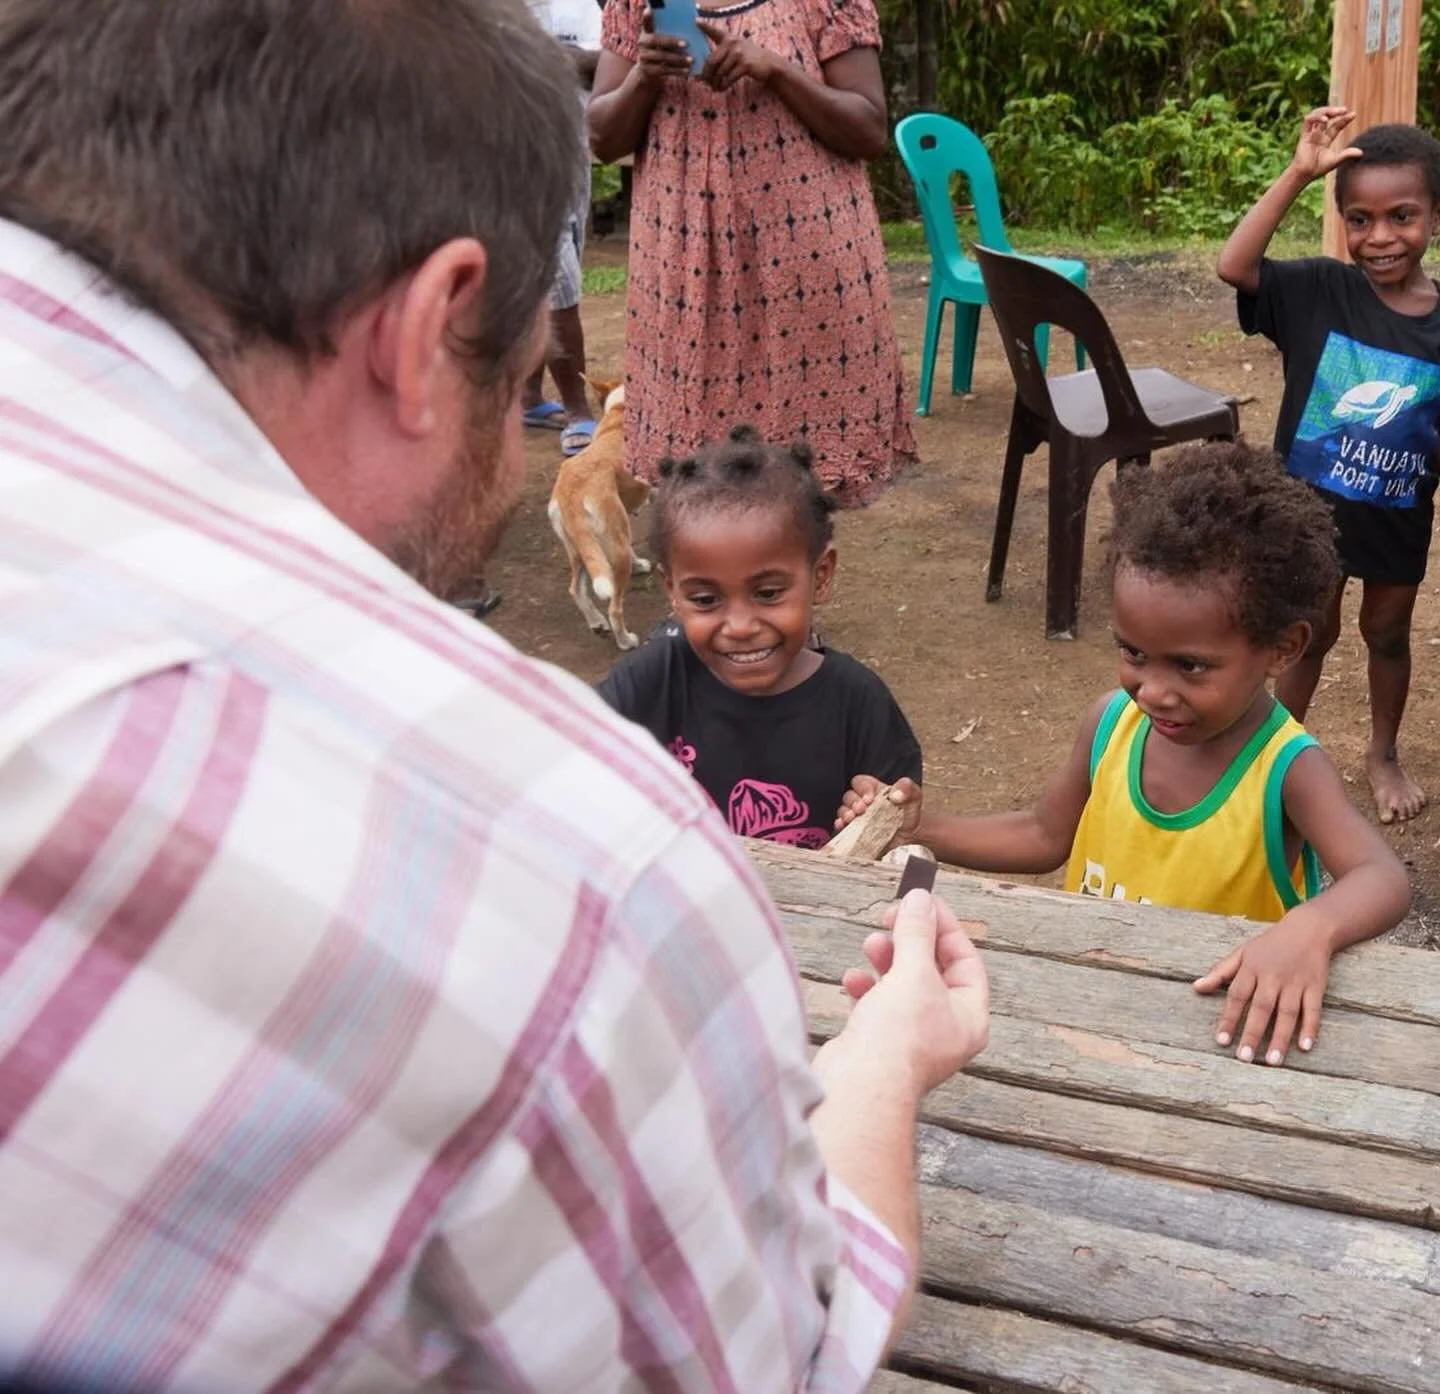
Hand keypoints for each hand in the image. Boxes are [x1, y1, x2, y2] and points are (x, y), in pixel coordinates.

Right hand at [637, 9, 692, 84]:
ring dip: (678, 59)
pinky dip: (676, 71)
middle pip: (656, 40)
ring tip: (690, 60)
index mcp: (646, 33)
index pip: (646, 23)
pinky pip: (664, 70)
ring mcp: (643, 57)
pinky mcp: (648, 70)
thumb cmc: (659, 52)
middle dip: (671, 42)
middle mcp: (642, 43)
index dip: (647, 17)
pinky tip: (686, 71)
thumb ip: (667, 32)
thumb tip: (685, 26)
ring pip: (662, 56)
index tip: (649, 11)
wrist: (647, 72)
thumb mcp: (659, 41)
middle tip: (686, 44)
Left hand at [696, 19, 775, 90]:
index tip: (696, 22)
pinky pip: (728, 78)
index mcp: (728, 38)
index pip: (714, 31)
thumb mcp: (735, 50)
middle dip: (707, 74)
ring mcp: (739, 53)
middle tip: (706, 82)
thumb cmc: (747, 58)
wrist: (767, 64)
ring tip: (715, 87)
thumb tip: (702, 74)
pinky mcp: (745, 65)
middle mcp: (732, 42)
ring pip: (719, 72)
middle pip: (712, 60)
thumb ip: (721, 55)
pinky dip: (723, 86)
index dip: (705, 26)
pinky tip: (721, 88)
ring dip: (715, 83)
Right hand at [832, 889, 988, 1096]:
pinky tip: (853, 980)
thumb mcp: (914, 972)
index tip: (921, 901)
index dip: (944, 926)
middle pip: (931, 969)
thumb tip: (920, 899)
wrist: (860, 1086)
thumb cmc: (898, 1038)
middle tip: (889, 917)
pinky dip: (865, 987)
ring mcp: (911, 1038)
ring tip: (869, 945)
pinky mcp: (880, 1043)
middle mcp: (945, 1029)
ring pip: (901, 984)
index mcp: (968, 1016)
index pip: (965, 959)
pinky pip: (876, 1004)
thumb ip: (917, 932)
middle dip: (909, 941)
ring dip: (885, 959)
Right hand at [835, 775, 922, 840]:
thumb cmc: (909, 812)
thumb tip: (896, 794)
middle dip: (853, 803)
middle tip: (861, 810)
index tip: (870, 799)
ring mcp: (858, 816)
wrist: (911, 834)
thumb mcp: (914, 796)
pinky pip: (842, 826)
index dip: (862, 789)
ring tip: (852, 819)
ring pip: (843, 811)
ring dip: (845, 814)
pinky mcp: (855, 830)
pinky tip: (843, 826)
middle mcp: (862, 801)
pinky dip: (840, 826)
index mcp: (873, 789)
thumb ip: (907, 789)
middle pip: (848, 797)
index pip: (859, 782)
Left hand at [1193, 916, 1331, 1065]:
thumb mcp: (1242, 953)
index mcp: (1251, 968)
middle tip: (1243, 1058)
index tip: (1221, 1041)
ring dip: (1280, 1037)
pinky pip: (1313, 1010)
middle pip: (1261, 1008)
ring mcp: (1295, 982)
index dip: (1228, 1018)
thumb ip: (1220, 972)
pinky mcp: (1316, 986)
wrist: (1308, 928)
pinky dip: (1310, 1028)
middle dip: (1251, 1033)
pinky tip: (1304, 1047)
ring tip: (1272, 1061)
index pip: (1236, 996)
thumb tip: (1196, 988)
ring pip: (1287, 1013)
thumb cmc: (1270, 944)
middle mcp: (1272, 977)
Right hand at [1289, 106, 1362, 181]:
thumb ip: (1347, 155)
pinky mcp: (1304, 136)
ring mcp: (1311, 134)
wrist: (1304, 174)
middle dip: (1335, 111)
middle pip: (1327, 117)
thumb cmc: (1317, 169)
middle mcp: (1318, 135)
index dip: (1344, 119)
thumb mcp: (1335, 160)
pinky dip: (1317, 117)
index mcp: (1325, 139)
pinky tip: (1325, 120)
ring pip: (1317, 115)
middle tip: (1344, 110)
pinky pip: (1308, 121)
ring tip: (1336, 112)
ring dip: (1326, 111)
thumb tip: (1361, 153)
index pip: (1336, 125)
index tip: (1354, 114)